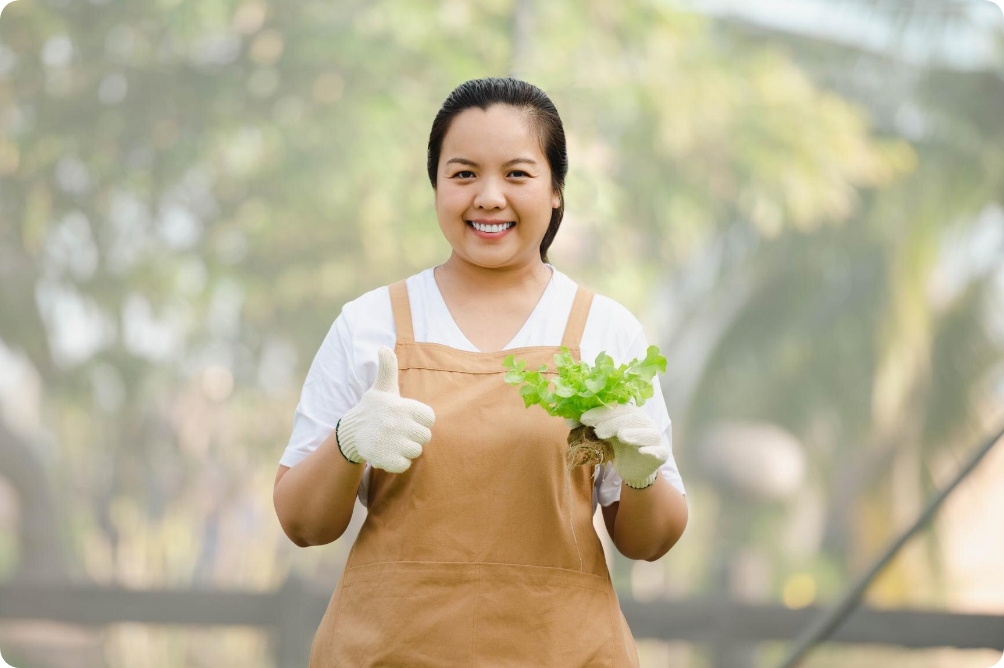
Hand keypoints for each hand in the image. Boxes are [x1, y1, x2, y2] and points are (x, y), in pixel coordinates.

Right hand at [336, 346, 434, 472]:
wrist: (350, 432)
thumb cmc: (373, 409)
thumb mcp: (382, 387)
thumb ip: (388, 367)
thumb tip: (382, 347)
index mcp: (401, 406)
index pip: (429, 418)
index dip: (420, 420)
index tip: (406, 418)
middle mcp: (397, 424)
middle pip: (425, 437)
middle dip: (414, 435)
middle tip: (399, 431)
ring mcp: (391, 443)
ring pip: (416, 451)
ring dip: (406, 449)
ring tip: (393, 441)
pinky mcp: (386, 459)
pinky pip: (405, 465)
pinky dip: (398, 462)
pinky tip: (388, 452)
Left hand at [579, 403, 667, 488]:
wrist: (633, 469)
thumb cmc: (618, 448)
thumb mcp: (604, 436)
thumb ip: (590, 427)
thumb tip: (569, 419)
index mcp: (632, 414)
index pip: (618, 409)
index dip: (601, 412)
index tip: (584, 419)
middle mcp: (646, 423)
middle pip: (632, 419)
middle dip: (614, 423)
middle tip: (598, 431)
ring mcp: (655, 439)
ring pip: (648, 433)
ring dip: (635, 433)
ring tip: (621, 436)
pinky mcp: (661, 454)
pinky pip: (659, 451)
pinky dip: (652, 450)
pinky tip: (643, 452)